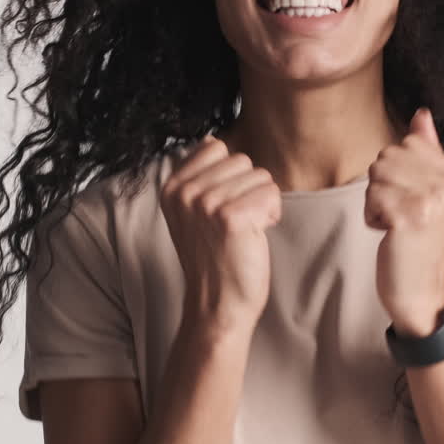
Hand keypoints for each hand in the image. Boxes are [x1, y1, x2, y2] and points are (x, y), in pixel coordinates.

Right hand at [160, 135, 281, 336]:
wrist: (216, 304)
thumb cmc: (214, 258)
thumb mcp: (194, 212)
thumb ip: (200, 175)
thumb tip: (211, 139)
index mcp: (172, 187)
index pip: (217, 148)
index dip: (231, 177)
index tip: (221, 208)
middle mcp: (184, 192)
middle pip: (242, 160)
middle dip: (248, 190)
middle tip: (235, 224)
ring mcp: (205, 203)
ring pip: (260, 176)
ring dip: (261, 204)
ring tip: (243, 231)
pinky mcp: (230, 217)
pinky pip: (271, 194)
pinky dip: (270, 215)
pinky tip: (253, 236)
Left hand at [365, 107, 443, 336]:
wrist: (421, 292)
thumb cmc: (420, 242)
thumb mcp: (431, 194)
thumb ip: (427, 152)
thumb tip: (421, 114)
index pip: (408, 143)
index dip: (396, 171)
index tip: (410, 200)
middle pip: (389, 156)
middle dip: (383, 185)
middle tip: (402, 216)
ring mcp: (433, 200)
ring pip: (377, 174)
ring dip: (376, 201)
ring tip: (396, 224)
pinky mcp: (411, 217)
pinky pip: (372, 196)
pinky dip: (371, 216)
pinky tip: (388, 233)